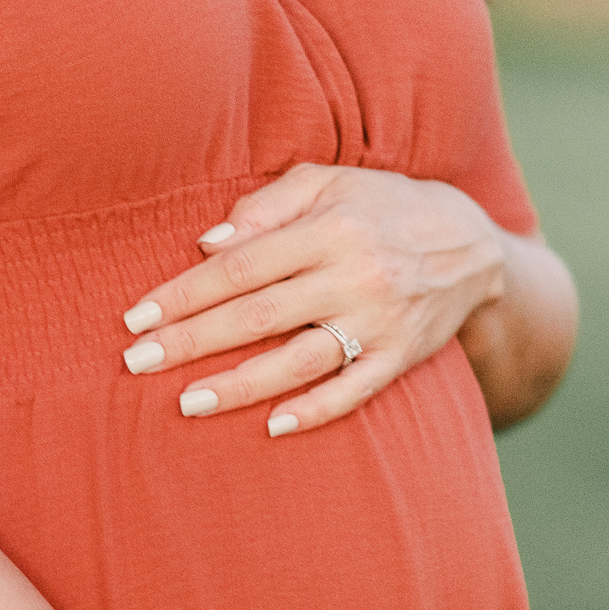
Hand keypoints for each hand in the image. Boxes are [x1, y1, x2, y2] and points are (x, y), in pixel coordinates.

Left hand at [118, 164, 507, 435]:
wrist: (471, 244)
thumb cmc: (380, 206)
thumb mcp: (329, 182)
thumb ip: (265, 207)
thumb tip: (206, 245)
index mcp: (331, 228)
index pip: (241, 266)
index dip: (185, 294)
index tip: (138, 318)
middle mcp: (356, 276)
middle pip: (259, 316)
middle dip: (192, 342)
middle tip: (137, 363)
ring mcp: (380, 322)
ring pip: (300, 361)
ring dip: (240, 385)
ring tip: (188, 403)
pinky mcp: (401, 357)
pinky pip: (353, 392)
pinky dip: (314, 411)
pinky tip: (272, 427)